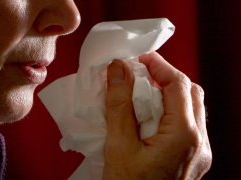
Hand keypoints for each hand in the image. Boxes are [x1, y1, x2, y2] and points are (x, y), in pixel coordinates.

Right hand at [103, 52, 211, 178]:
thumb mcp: (118, 146)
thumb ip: (119, 104)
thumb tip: (118, 69)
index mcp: (184, 136)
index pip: (178, 85)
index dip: (159, 66)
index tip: (138, 58)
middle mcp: (200, 142)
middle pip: (191, 93)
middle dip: (166, 77)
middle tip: (140, 73)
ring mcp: (200, 152)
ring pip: (192, 107)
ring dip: (169, 93)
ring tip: (143, 92)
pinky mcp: (193, 158)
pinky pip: (188, 123)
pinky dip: (171, 110)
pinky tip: (150, 115)